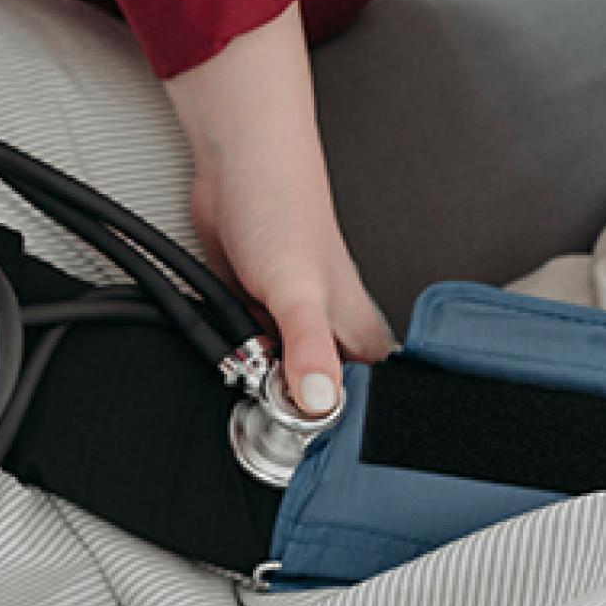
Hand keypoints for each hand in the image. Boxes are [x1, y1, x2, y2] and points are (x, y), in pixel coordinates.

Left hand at [193, 169, 392, 413]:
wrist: (236, 166)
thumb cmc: (281, 206)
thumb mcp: (297, 290)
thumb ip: (309, 347)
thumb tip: (319, 401)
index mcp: (356, 328)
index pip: (370, 397)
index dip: (348, 423)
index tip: (317, 438)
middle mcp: (327, 328)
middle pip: (323, 395)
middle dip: (303, 413)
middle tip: (278, 420)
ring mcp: (288, 321)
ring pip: (284, 376)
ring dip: (267, 388)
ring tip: (254, 390)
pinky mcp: (255, 310)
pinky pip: (252, 353)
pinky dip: (243, 362)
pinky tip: (234, 359)